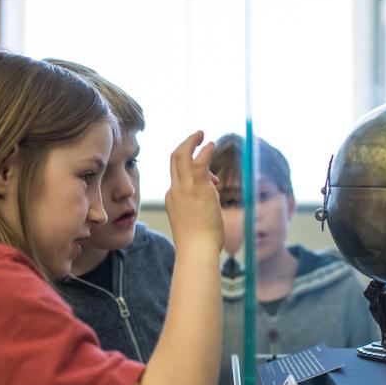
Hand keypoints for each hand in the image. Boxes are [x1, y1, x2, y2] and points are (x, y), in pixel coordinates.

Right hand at [165, 131, 223, 254]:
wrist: (197, 251)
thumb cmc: (199, 244)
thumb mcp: (196, 222)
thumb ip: (202, 206)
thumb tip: (213, 197)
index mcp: (172, 200)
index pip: (178, 177)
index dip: (194, 171)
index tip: (211, 177)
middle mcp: (175, 190)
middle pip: (173, 160)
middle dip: (183, 145)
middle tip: (195, 136)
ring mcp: (184, 188)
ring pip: (181, 155)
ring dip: (191, 141)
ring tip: (202, 133)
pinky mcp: (198, 187)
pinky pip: (199, 161)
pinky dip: (204, 150)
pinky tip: (210, 144)